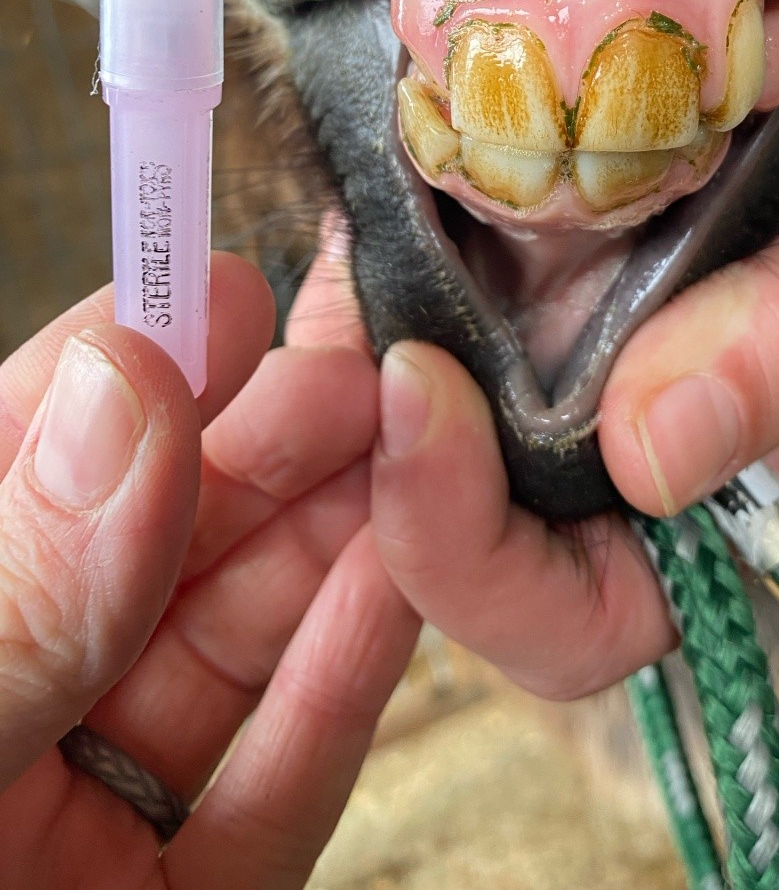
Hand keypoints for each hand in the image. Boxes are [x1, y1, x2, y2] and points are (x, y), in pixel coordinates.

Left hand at [0, 252, 418, 889]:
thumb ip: (25, 589)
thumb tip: (122, 393)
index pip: (29, 462)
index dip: (131, 370)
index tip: (221, 295)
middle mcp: (18, 697)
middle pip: (159, 543)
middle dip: (270, 444)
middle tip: (360, 369)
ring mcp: (90, 813)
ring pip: (234, 645)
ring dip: (333, 541)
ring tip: (410, 448)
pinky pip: (277, 784)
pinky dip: (343, 682)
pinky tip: (396, 584)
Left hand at [362, 46, 778, 697]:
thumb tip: (652, 448)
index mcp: (698, 520)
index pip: (559, 618)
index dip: (469, 561)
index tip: (429, 413)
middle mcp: (594, 454)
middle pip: (435, 526)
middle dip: (352, 470)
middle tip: (313, 372)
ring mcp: (539, 357)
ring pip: (390, 411)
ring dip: (326, 370)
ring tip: (292, 293)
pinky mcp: (505, 261)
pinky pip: (398, 283)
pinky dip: (360, 256)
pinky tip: (358, 191)